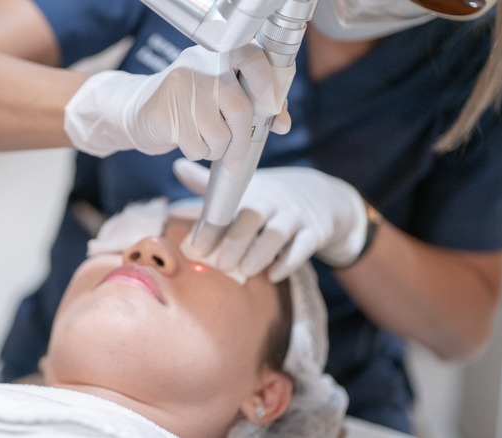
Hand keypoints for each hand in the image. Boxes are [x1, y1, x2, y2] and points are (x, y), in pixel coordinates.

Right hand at [64, 44, 290, 169]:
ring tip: (201, 139)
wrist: (134, 110)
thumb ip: (251, 102)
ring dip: (215, 150)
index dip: (268, 82)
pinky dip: (196, 152)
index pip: (252, 58)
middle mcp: (200, 66)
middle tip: (235, 158)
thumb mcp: (217, 94)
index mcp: (218, 56)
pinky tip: (184, 139)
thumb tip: (282, 122)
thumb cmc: (185, 105)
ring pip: (218, 135)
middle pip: (239, 110)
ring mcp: (180, 88)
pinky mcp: (164, 112)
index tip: (274, 108)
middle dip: (241, 142)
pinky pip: (196, 146)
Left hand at [173, 159, 367, 281]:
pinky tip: (273, 276)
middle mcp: (273, 202)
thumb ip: (211, 184)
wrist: (323, 197)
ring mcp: (296, 217)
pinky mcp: (316, 232)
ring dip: (260, 253)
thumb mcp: (245, 187)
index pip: (228, 206)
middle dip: (235, 240)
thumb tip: (178, 165)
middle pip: (253, 217)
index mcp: (251, 192)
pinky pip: (304, 248)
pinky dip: (289, 262)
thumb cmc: (270, 198)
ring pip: (278, 234)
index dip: (211, 226)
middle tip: (220, 263)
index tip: (195, 246)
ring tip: (244, 271)